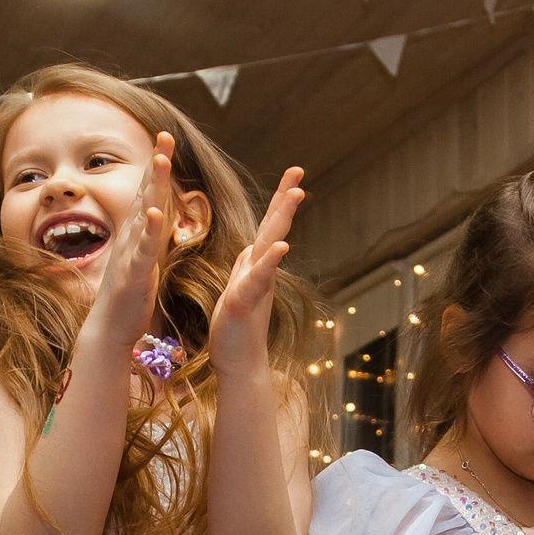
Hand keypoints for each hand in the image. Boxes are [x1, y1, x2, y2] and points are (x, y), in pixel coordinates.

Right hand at [87, 132, 175, 347]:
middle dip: (156, 163)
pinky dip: (150, 232)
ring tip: (161, 161)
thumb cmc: (128, 296)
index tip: (165, 138)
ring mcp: (131, 254)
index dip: (156, 165)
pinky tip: (155, 213)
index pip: (148, 192)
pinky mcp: (135, 274)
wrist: (109, 329)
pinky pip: (143, 250)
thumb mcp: (141, 258)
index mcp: (137, 234)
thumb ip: (147, 235)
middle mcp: (131, 237)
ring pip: (144, 214)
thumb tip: (154, 214)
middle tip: (164, 134)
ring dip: (153, 187)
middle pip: (145, 193)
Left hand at [209, 166, 302, 382]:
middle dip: (286, 198)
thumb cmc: (235, 330)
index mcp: (254, 265)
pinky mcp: (246, 301)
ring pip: (269, 245)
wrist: (239, 364)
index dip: (279, 200)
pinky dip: (270, 262)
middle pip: (274, 227)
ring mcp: (256, 284)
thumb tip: (252, 250)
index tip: (293, 174)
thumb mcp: (239, 288)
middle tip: (299, 171)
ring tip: (296, 195)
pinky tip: (282, 247)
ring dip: (283, 219)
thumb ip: (247, 268)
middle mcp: (260, 270)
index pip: (267, 226)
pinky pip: (259, 278)